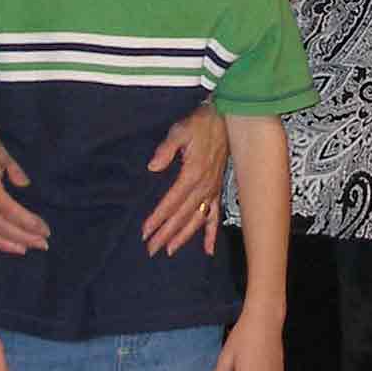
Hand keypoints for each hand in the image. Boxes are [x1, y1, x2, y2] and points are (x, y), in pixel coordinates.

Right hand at [0, 122, 50, 253]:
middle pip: (3, 227)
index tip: (46, 230)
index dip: (29, 223)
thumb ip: (14, 168)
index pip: (12, 211)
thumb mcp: (2, 151)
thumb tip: (25, 184)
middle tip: (43, 244)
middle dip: (25, 237)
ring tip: (25, 249)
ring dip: (8, 245)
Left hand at [143, 104, 227, 255]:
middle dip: (166, 234)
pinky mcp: (217, 190)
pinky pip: (215, 215)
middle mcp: (203, 187)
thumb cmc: (199, 125)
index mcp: (192, 175)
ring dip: (183, 236)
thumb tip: (152, 167)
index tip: (145, 231)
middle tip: (151, 249)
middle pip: (182, 216)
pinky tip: (207, 250)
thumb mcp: (179, 131)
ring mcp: (212, 190)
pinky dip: (211, 233)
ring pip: (197, 220)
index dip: (158, 218)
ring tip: (170, 250)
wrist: (225, 120)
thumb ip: (165, 150)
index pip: (171, 203)